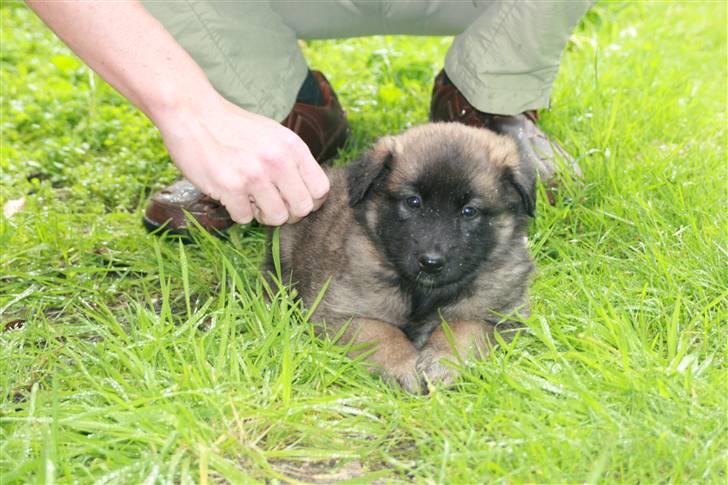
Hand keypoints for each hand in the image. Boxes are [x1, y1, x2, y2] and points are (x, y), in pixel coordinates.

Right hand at [155, 94, 329, 224]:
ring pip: (276, 218)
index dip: (311, 200)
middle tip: (271, 204)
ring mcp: (255, 175)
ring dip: (262, 214)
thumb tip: (308, 194)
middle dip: (288, 212)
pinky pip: (245, 218)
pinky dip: (237, 211)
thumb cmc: (233, 127)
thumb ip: (292, 161)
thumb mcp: (273, 135)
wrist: (193, 113)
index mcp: (293, 147)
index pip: (321, 188)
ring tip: (249, 199)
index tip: (295, 200)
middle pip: (302, 208)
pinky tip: (230, 194)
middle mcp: (278, 161)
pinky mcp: (231, 187)